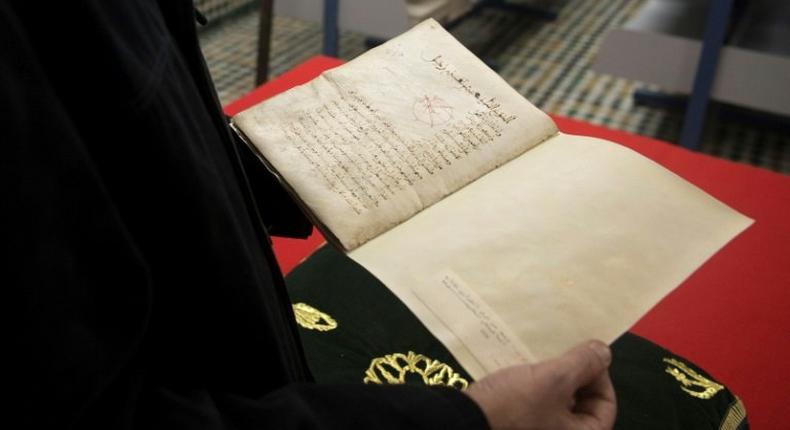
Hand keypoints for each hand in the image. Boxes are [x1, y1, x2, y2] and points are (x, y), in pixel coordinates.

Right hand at [465, 340, 615, 429]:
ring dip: (554, 378)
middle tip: (562, 352)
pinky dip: (535, 387)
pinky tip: (525, 367)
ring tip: (544, 356)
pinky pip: (537, 405)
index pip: (606, 406)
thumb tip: (604, 351)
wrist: (463, 420)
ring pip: (557, 402)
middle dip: (574, 375)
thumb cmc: (515, 406)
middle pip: (582, 404)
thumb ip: (584, 363)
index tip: (581, 356)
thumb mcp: (554, 379)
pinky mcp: (519, 424)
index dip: (599, 376)